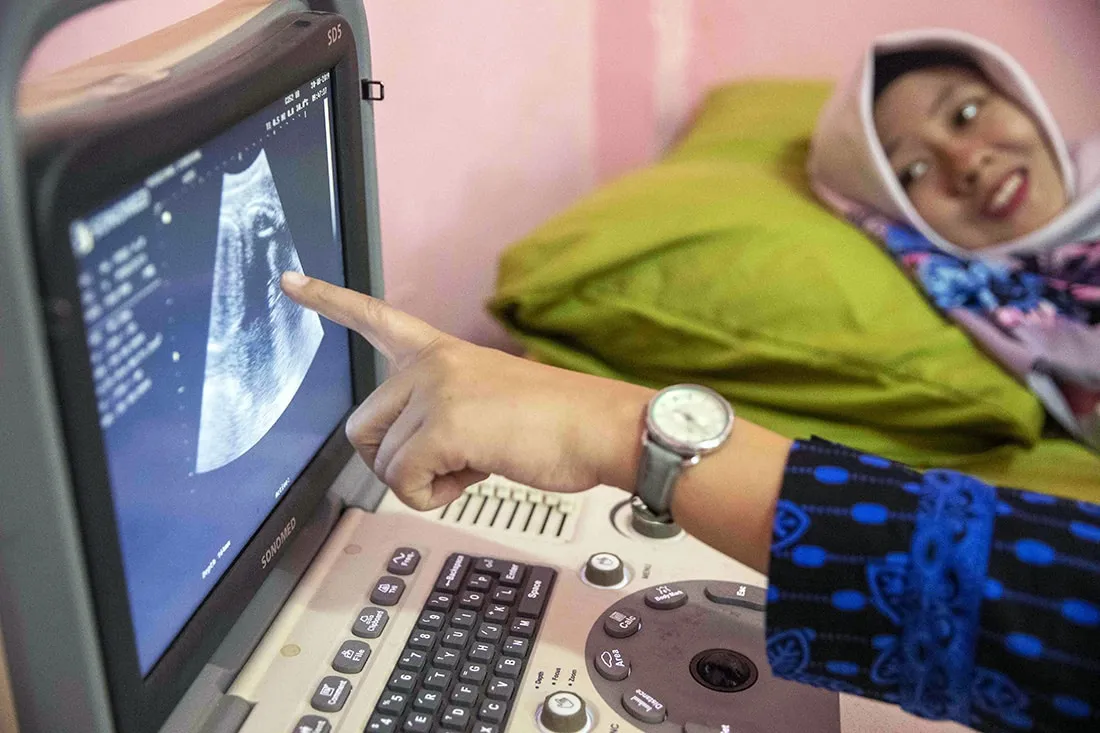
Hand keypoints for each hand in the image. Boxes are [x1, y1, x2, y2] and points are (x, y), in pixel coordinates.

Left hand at [280, 272, 651, 510]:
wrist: (602, 428)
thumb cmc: (556, 423)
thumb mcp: (486, 404)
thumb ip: (439, 415)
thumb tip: (409, 462)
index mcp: (441, 352)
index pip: (375, 318)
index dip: (328, 301)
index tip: (290, 281)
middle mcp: (430, 364)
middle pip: (361, 429)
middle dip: (396, 460)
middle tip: (451, 460)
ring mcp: (435, 390)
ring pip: (382, 461)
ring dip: (422, 480)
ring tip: (474, 462)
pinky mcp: (443, 423)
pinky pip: (403, 481)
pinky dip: (434, 496)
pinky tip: (474, 475)